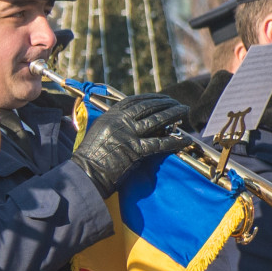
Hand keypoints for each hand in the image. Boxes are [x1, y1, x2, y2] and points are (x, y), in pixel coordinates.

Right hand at [71, 93, 192, 195]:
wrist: (85, 173)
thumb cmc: (90, 157)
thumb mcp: (99, 132)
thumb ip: (115, 125)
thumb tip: (134, 124)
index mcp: (110, 116)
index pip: (133, 101)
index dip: (150, 97)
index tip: (161, 97)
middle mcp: (119, 121)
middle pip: (147, 107)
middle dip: (165, 103)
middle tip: (177, 103)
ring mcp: (128, 134)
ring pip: (156, 120)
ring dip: (173, 114)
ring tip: (184, 111)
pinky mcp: (135, 150)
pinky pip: (160, 143)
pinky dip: (174, 141)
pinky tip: (185, 140)